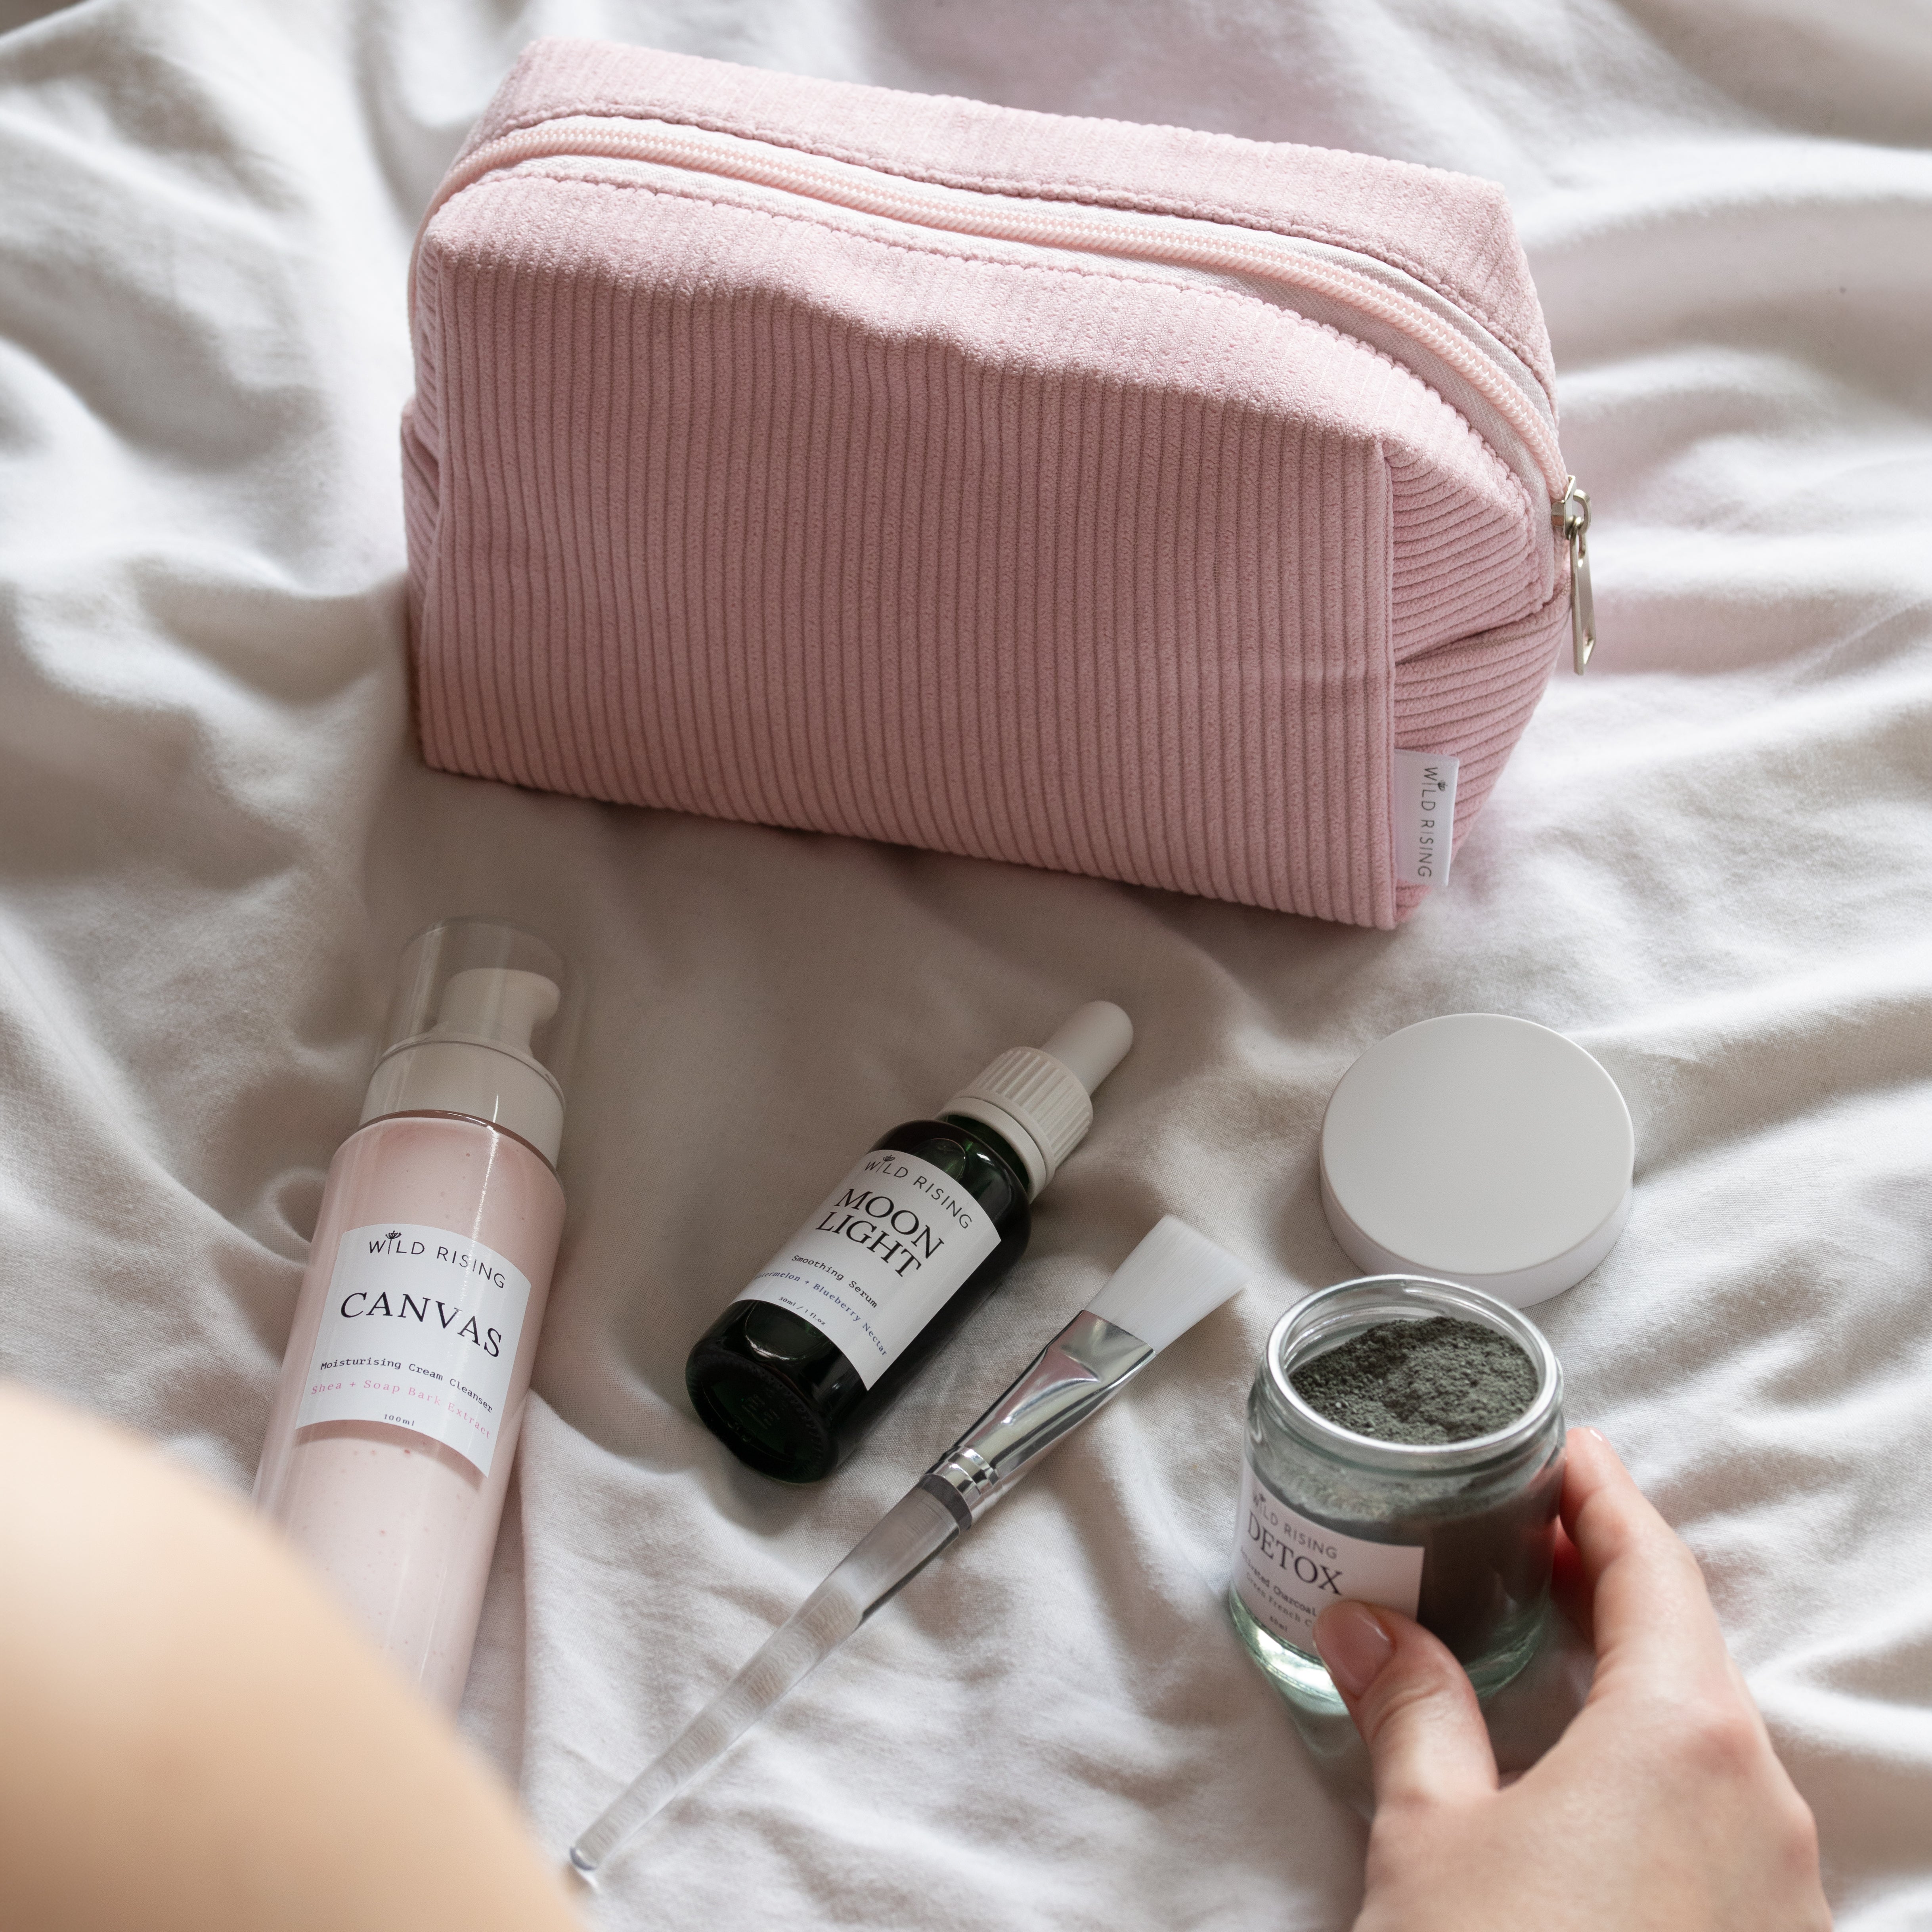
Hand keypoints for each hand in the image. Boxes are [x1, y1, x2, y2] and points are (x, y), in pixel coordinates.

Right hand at [1313, 1427, 1828, 1931]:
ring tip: (1548, 1640)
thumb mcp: (1432, 1838)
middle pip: (1693, 1646)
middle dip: (1613, 1578)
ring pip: (1712, 1738)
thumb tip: (1370, 1625)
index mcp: (1688, 1739)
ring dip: (1634, 1676)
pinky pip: (1723, 1819)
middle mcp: (1763, 1802)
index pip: (1656, 1566)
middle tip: (1532, 1531)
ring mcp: (1784, 1893)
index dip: (1605, 1494)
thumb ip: (1411, 1712)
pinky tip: (1586, 1778)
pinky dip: (1655, 1763)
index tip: (1563, 1445)